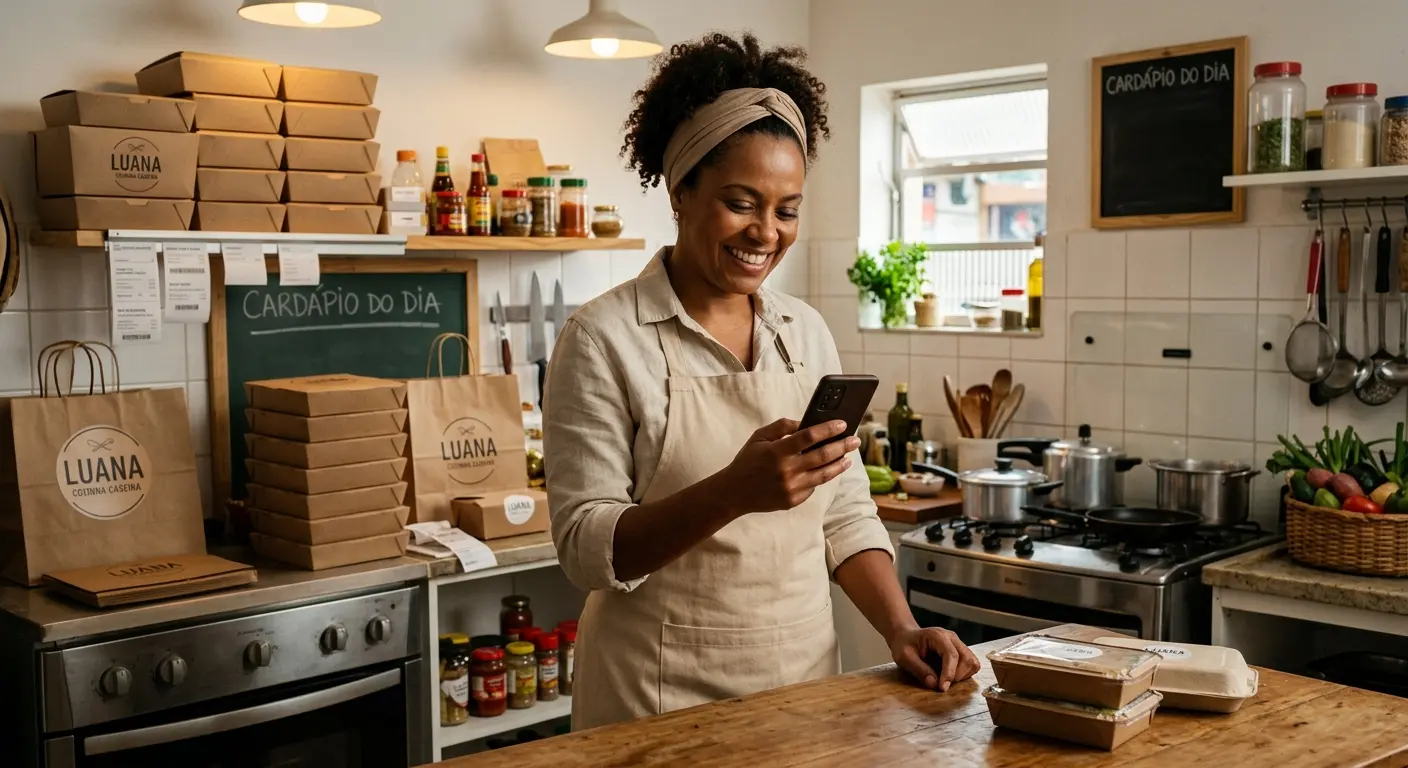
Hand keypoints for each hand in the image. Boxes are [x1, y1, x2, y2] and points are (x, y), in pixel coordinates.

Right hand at [715, 418, 857, 516]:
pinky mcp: (793, 500)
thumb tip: (805, 423)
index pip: (809, 436)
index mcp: (777, 451)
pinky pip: (813, 487)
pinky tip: (826, 470)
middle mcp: (787, 470)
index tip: (843, 424)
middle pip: (823, 456)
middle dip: (842, 446)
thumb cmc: (747, 461)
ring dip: (840, 464)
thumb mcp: (759, 437)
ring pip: (824, 475)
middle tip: (854, 440)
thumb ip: (782, 426)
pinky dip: (820, 477)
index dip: (828, 429)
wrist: (734, 493)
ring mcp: (791, 488)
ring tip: (848, 457)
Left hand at [891, 627, 980, 691]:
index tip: (942, 688)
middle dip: (956, 676)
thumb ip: (918, 669)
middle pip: (967, 659)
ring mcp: (958, 644)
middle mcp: (952, 638)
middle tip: (941, 684)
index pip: (951, 654)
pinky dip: (964, 674)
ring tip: (945, 679)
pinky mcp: (961, 651)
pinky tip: (950, 676)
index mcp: (938, 636)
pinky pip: (971, 665)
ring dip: (962, 676)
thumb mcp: (904, 657)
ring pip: (972, 663)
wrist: (906, 637)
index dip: (949, 673)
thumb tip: (934, 684)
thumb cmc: (904, 645)